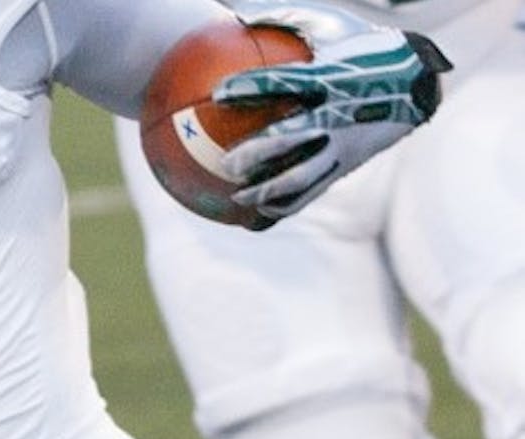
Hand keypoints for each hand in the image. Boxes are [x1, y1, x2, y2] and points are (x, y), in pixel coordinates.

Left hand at [212, 0, 451, 225]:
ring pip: (302, 175)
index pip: (284, 83)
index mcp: (330, 79)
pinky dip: (285, 205)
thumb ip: (286, 18)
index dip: (251, 88)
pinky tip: (258, 217)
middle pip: (291, 138)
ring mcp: (344, 144)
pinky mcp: (348, 165)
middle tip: (226, 163)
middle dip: (257, 152)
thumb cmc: (365, 47)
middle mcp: (337, 115)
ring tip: (238, 199)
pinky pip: (312, 190)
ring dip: (268, 190)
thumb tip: (237, 14)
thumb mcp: (331, 26)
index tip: (218, 94)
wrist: (419, 80)